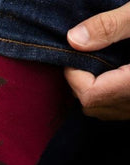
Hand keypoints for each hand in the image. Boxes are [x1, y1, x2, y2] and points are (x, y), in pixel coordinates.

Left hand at [66, 2, 129, 119]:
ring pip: (106, 110)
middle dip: (81, 83)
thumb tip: (73, 39)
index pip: (90, 95)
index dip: (74, 76)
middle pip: (94, 106)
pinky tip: (113, 70)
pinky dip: (110, 93)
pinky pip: (120, 107)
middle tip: (82, 56)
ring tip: (96, 62)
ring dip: (95, 90)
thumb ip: (111, 27)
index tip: (74, 52)